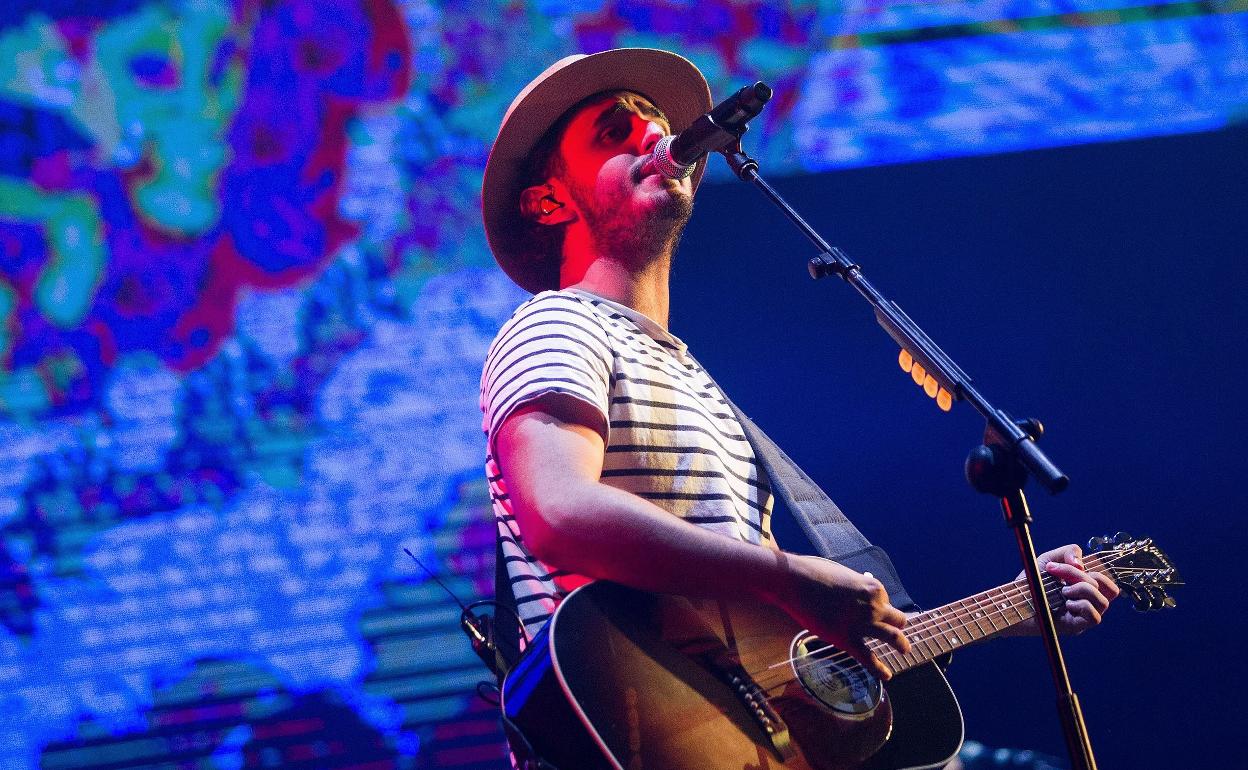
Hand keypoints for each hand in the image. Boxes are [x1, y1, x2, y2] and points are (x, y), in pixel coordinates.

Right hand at [773, 555, 910, 680]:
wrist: (797, 582)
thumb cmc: (816, 573)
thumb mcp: (845, 575)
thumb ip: (857, 587)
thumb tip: (860, 593)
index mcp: (874, 589)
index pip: (886, 602)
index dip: (878, 607)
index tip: (870, 610)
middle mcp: (874, 607)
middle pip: (898, 620)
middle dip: (898, 625)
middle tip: (898, 632)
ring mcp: (862, 625)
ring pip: (894, 639)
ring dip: (901, 645)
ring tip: (904, 650)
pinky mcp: (847, 640)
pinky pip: (869, 659)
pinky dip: (880, 669)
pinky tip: (887, 675)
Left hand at [1023, 544, 1120, 634]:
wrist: (1012, 602)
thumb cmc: (1031, 583)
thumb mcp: (1048, 560)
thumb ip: (1068, 552)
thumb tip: (1081, 564)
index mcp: (1084, 589)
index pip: (1105, 581)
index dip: (1091, 568)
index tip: (1059, 565)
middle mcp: (1087, 603)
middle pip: (1104, 587)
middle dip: (1079, 576)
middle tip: (1056, 576)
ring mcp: (1082, 616)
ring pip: (1104, 602)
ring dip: (1083, 590)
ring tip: (1063, 591)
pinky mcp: (1076, 627)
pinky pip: (1095, 618)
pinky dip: (1082, 606)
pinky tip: (1065, 604)